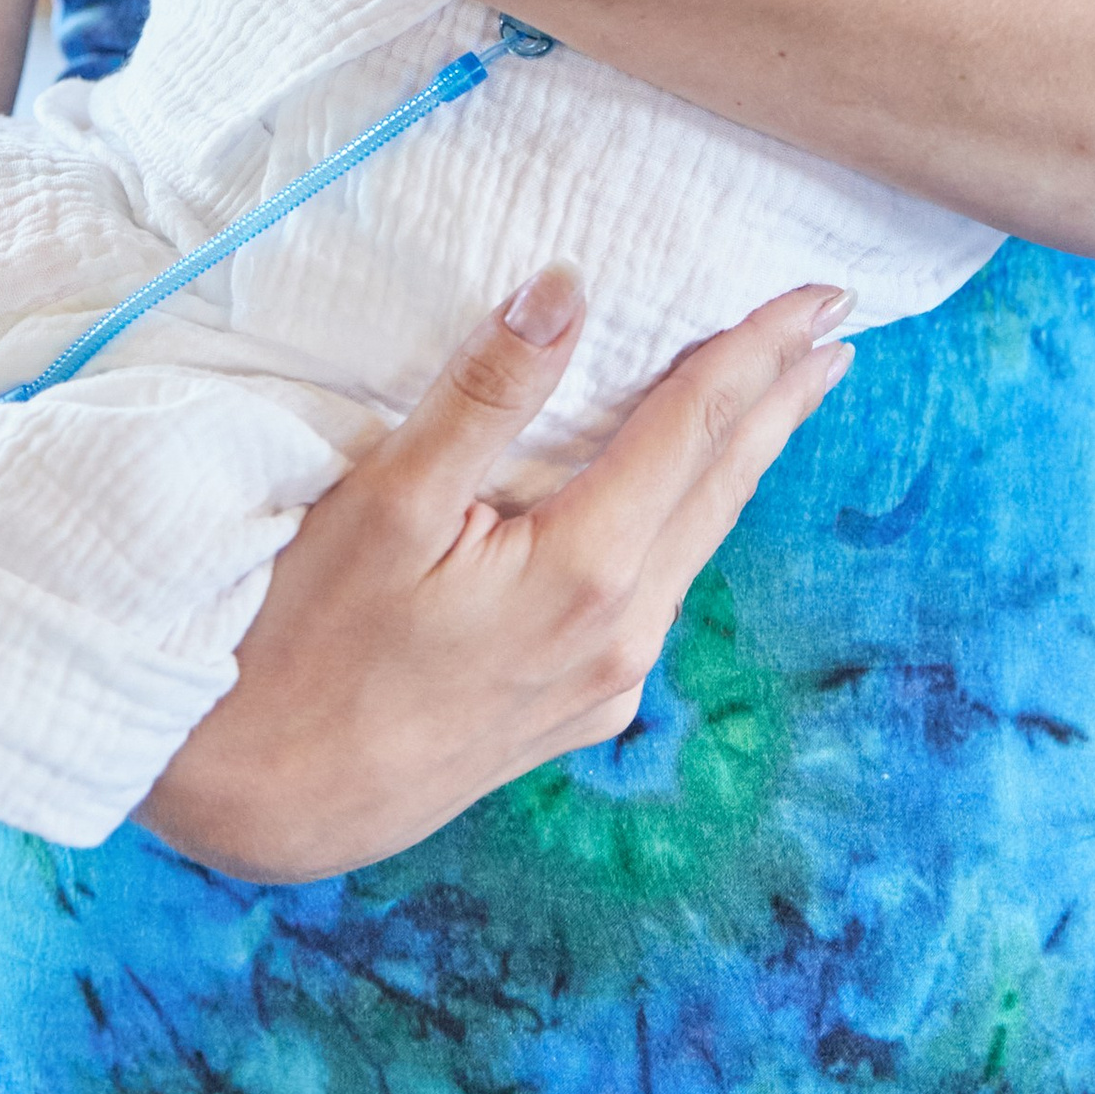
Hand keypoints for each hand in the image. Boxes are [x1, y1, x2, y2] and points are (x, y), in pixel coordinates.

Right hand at [139, 266, 854, 881]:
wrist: (258, 804)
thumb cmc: (298, 645)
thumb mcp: (384, 502)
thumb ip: (484, 395)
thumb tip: (568, 289)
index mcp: (586, 570)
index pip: (695, 426)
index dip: (758, 349)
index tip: (818, 293)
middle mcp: (619, 635)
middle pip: (718, 486)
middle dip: (779, 401)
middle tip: (836, 329)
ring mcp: (602, 684)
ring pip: (696, 544)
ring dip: (741, 461)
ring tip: (782, 401)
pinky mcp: (573, 711)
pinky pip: (659, 593)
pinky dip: (688, 522)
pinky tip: (684, 506)